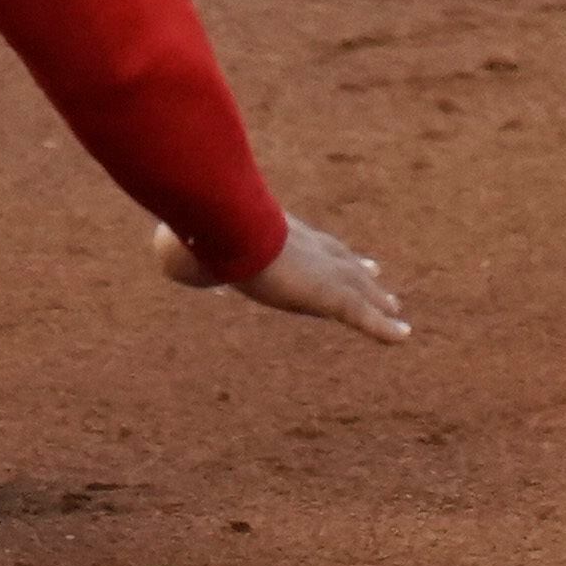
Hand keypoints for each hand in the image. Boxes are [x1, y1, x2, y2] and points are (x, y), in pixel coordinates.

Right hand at [154, 217, 408, 341]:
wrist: (224, 227)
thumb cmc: (203, 230)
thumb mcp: (189, 242)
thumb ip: (182, 247)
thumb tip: (162, 249)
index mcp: (282, 235)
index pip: (312, 243)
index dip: (328, 251)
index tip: (338, 255)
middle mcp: (310, 248)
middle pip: (342, 263)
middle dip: (360, 274)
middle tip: (379, 281)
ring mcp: (323, 271)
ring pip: (358, 292)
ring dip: (378, 304)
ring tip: (396, 313)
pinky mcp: (329, 294)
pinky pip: (362, 315)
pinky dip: (383, 328)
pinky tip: (403, 337)